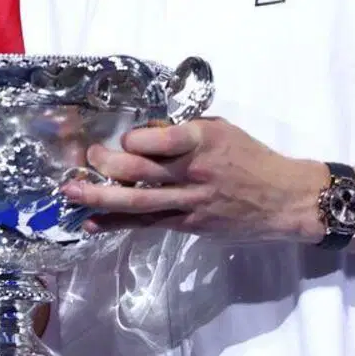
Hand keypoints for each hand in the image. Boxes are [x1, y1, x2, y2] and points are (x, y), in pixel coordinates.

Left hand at [61, 117, 323, 241]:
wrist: (283, 199)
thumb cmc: (251, 158)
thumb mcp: (222, 130)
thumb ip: (184, 131)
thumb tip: (145, 134)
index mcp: (203, 140)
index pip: (159, 140)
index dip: (134, 140)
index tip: (125, 140)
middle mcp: (194, 172)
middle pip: (140, 171)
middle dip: (105, 165)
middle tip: (87, 158)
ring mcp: (190, 202)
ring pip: (137, 201)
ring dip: (100, 197)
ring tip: (71, 192)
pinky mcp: (189, 225)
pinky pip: (147, 224)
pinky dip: (118, 224)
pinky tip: (93, 224)